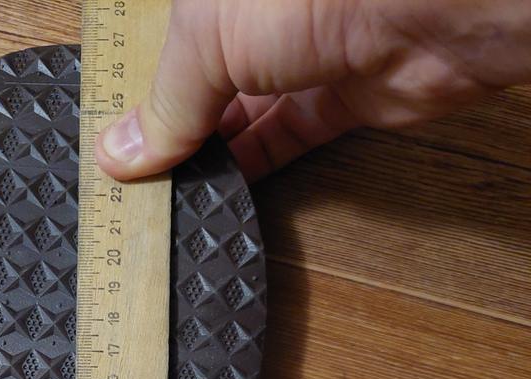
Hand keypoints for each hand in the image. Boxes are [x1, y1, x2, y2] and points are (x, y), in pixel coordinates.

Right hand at [95, 0, 530, 181]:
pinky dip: (253, 171)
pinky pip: (284, 142)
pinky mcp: (339, 101)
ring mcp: (302, 58)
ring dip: (210, 159)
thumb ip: (166, 104)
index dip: (138, 92)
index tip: (115, 145)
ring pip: (242, 119)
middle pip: (203, 85)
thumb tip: (121, 154)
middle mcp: (260, 19)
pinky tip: (221, 195)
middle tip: (139, 182)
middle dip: (173, 133)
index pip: (166, 46)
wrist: (424, 11)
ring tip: (172, 198)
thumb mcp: (207, 41)